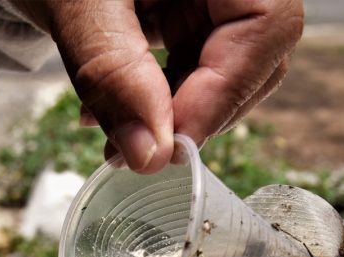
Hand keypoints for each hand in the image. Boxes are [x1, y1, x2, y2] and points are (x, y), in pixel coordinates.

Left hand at [19, 0, 303, 172]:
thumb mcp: (78, 5)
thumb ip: (113, 71)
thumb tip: (150, 155)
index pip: (265, 24)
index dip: (227, 91)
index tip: (175, 143)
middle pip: (255, 55)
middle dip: (198, 113)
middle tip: (143, 152)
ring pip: (225, 71)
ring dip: (172, 117)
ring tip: (114, 142)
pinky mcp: (184, 11)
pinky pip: (191, 66)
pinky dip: (154, 100)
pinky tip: (110, 114)